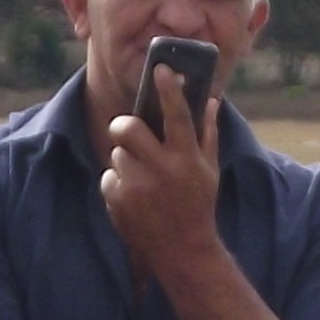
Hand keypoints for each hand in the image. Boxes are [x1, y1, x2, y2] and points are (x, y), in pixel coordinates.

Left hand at [99, 74, 222, 288]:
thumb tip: (211, 101)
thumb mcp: (209, 171)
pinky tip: (135, 198)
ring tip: (143, 180)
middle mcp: (161, 169)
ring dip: (126, 160)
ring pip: (117, 153)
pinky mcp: (117, 200)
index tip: (161, 68)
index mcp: (187, 159)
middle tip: (128, 131)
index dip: (168, 88)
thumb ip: (208, 134)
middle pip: (127, 127)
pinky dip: (118, 184)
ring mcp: (137, 186)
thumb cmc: (199, 207)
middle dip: (123, 125)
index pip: (177, 114)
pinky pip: (109, 178)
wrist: (182, 252)